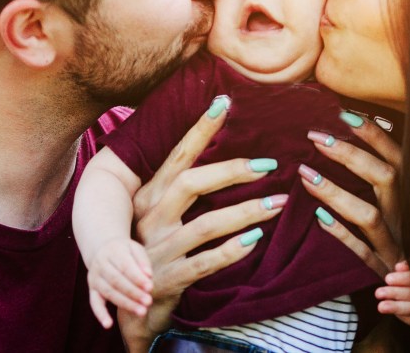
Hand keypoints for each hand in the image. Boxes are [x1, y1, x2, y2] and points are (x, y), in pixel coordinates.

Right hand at [86, 238, 152, 328]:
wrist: (102, 249)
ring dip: (125, 304)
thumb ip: (142, 260)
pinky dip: (100, 314)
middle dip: (133, 292)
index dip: (137, 278)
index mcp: (113, 251)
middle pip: (116, 281)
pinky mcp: (92, 289)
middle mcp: (100, 264)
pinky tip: (108, 325)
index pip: (125, 266)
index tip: (150, 287)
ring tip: (141, 312)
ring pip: (109, 293)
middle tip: (148, 302)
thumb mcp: (135, 248)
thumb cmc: (124, 251)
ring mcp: (94, 278)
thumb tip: (149, 275)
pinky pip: (94, 303)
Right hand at [117, 97, 283, 351]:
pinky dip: (233, 250)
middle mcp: (150, 219)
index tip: (224, 103)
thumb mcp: (158, 216)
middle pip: (190, 183)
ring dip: (246, 212)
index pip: (177, 156)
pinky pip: (206, 262)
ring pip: (206, 224)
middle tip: (269, 165)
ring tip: (278, 204)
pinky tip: (256, 240)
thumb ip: (181, 190)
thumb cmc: (153, 251)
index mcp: (148, 197)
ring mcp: (159, 250)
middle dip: (231, 171)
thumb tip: (223, 155)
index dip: (199, 129)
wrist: (131, 305)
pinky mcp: (169, 279)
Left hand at [304, 112, 403, 275]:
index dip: (374, 135)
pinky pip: (360, 252)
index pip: (397, 158)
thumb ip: (382, 175)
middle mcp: (408, 216)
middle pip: (385, 178)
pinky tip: (317, 218)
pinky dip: (340, 234)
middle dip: (350, 155)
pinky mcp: (381, 268)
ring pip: (369, 216)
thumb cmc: (405, 235)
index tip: (344, 115)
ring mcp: (396, 244)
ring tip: (305, 174)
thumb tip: (351, 134)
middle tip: (315, 137)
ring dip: (337, 193)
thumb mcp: (401, 204)